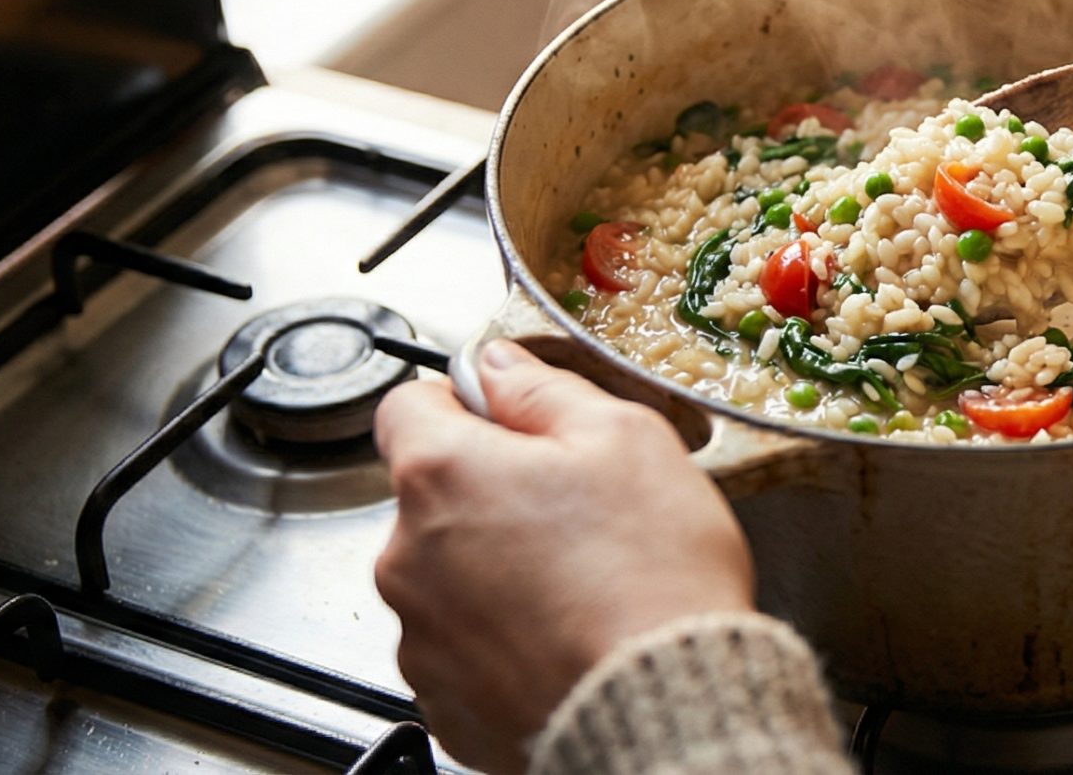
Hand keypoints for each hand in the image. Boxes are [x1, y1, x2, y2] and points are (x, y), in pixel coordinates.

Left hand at [372, 342, 753, 774]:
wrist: (665, 706)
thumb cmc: (650, 575)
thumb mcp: (624, 437)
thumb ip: (544, 390)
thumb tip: (501, 367)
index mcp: (442, 474)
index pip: (408, 405)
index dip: (466, 402)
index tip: (512, 419)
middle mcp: (407, 556)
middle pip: (433, 497)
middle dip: (492, 493)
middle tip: (575, 509)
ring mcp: (420, 637)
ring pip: (449, 574)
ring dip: (496, 568)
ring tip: (579, 583)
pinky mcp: (443, 700)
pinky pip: (465, 648)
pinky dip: (504, 639)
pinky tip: (567, 635)